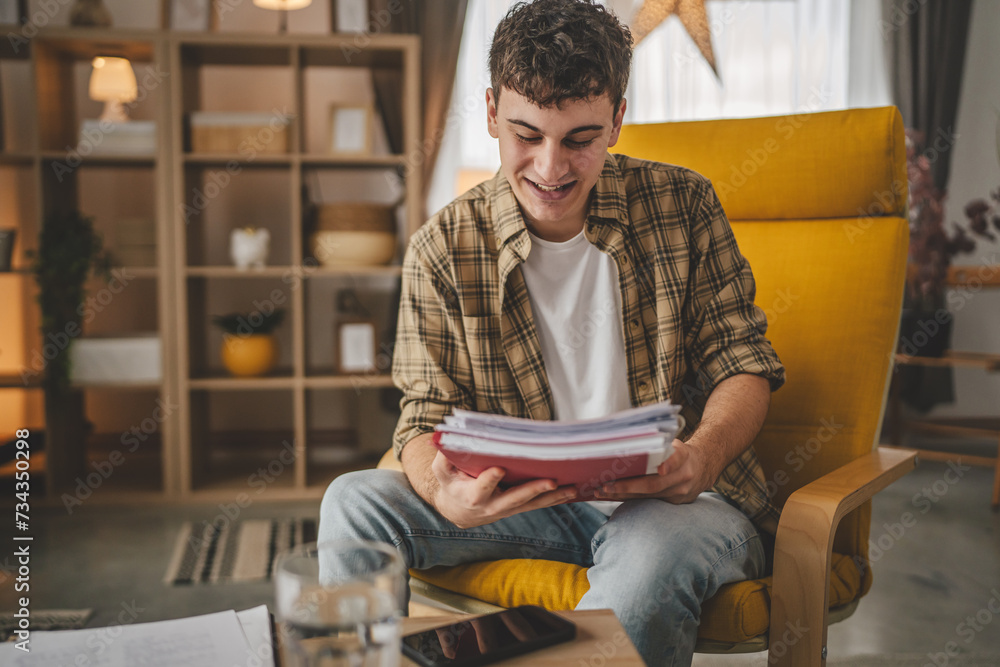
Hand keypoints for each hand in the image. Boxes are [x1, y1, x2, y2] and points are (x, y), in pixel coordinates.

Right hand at [431, 451, 577, 527]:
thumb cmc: (452, 483)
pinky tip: (573, 491)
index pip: (480, 489)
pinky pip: (538, 505)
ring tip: (572, 488)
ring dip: (552, 498)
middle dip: (532, 490)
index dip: (489, 480)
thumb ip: (443, 457)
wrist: (460, 509)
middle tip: (550, 481)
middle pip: (513, 500)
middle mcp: (491, 506)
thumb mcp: (442, 471)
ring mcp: (507, 509)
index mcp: (471, 496)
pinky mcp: (518, 508)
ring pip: (531, 505)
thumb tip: (444, 438)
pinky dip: (555, 499)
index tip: (498, 469)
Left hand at [592, 439, 713, 503]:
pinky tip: (609, 497)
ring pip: (647, 496)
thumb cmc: (680, 452)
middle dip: (628, 486)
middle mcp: (683, 476)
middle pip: (654, 484)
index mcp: (684, 457)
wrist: (703, 468)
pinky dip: (627, 499)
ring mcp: (678, 493)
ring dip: (621, 495)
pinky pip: (646, 502)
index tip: (661, 469)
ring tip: (600, 492)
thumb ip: (657, 444)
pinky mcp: (672, 503)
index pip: (678, 459)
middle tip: (606, 486)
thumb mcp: (674, 443)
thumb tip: (626, 440)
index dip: (669, 464)